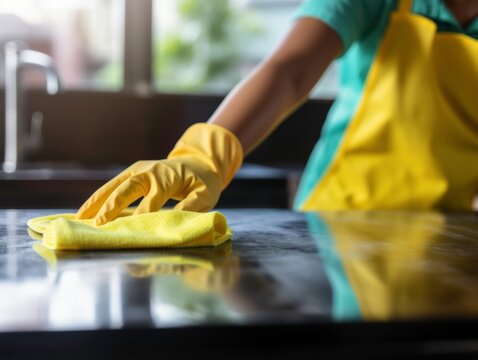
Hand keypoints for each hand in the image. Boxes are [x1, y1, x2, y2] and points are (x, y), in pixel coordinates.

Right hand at [76, 123, 242, 224]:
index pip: (153, 199)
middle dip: (113, 207)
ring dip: (97, 201)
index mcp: (168, 177)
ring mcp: (139, 170)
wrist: (198, 162)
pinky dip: (99, 197)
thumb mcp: (205, 194)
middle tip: (99, 224)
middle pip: (128, 188)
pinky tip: (87, 210)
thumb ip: (192, 206)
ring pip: (114, 185)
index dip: (142, 215)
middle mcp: (150, 171)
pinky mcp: (132, 172)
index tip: (131, 230)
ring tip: (81, 217)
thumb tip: (174, 220)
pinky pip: (113, 185)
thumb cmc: (202, 181)